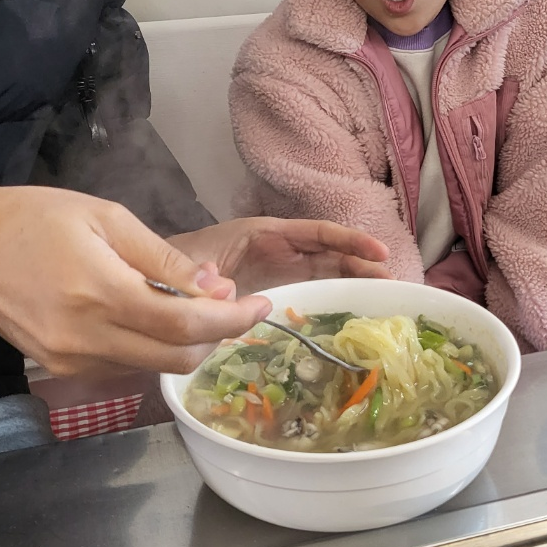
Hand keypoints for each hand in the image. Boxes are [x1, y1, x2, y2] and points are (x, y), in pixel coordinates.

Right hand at [0, 184, 272, 374]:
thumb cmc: (37, 219)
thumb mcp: (108, 217)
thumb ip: (165, 258)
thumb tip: (216, 288)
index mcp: (103, 293)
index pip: (186, 327)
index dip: (233, 320)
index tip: (262, 305)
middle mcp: (88, 338)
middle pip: (177, 359)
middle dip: (218, 337)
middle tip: (235, 305)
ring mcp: (73, 359)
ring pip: (153, 368)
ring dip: (187, 343)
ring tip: (194, 305)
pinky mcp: (62, 367)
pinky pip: (125, 366)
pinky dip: (152, 347)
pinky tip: (154, 316)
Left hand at [169, 217, 391, 291]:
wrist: (153, 283)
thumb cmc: (171, 263)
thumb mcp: (184, 263)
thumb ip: (199, 274)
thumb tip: (223, 290)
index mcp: (263, 234)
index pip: (315, 233)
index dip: (348, 241)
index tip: (378, 252)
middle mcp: (277, 251)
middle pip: (328, 254)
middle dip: (361, 264)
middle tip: (393, 282)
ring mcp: (278, 273)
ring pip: (325, 274)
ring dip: (354, 282)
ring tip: (385, 295)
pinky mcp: (274, 295)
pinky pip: (309, 293)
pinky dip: (333, 299)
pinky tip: (351, 313)